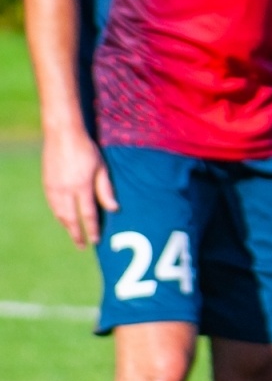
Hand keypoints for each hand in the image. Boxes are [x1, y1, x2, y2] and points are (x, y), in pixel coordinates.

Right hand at [41, 125, 115, 248]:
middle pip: (70, 219)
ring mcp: (53, 187)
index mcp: (81, 186)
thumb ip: (106, 189)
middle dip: (76, 233)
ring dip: (66, 225)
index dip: (92, 229)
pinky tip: (63, 218)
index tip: (95, 240)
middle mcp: (65, 190)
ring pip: (59, 213)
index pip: (87, 214)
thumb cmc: (86, 149)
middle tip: (82, 246)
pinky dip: (58, 214)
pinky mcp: (47, 183)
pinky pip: (53, 205)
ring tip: (74, 233)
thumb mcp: (101, 167)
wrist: (62, 134)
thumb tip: (114, 209)